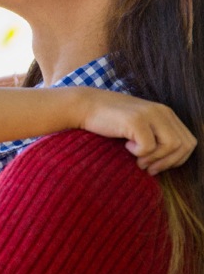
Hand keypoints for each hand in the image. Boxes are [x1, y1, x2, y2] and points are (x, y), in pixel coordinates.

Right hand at [79, 89, 196, 175]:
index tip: (157, 165)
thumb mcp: (140, 123)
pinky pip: (148, 147)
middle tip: (148, 167)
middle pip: (184, 145)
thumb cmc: (110, 119)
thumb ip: (158, 134)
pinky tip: (126, 146)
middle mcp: (161, 110)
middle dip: (168, 162)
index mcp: (165, 112)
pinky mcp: (135, 120)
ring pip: (171, 146)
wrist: (84, 106)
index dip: (177, 159)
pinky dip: (138, 153)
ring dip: (154, 159)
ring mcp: (149, 114)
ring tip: (137, 158)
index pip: (189, 142)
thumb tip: (173, 160)